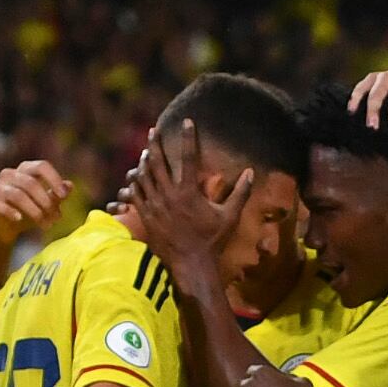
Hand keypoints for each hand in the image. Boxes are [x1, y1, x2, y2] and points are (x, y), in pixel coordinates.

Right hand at [0, 159, 68, 247]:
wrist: (5, 229)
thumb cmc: (28, 212)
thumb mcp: (46, 204)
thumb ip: (57, 195)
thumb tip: (70, 185)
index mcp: (25, 170)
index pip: (41, 166)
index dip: (54, 179)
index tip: (64, 195)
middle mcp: (9, 174)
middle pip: (31, 183)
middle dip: (46, 202)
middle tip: (56, 218)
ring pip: (18, 195)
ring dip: (35, 212)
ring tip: (46, 225)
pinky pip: (0, 205)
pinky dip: (12, 212)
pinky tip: (20, 219)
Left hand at [129, 118, 245, 283]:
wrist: (190, 264)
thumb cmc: (212, 240)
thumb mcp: (230, 216)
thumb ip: (240, 193)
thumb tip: (251, 173)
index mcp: (189, 192)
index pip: (188, 157)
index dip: (188, 138)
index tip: (187, 122)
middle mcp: (169, 195)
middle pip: (158, 161)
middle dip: (154, 143)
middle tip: (153, 130)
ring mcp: (154, 205)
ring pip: (144, 175)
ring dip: (145, 161)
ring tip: (146, 151)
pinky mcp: (145, 215)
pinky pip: (136, 193)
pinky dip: (136, 182)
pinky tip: (136, 176)